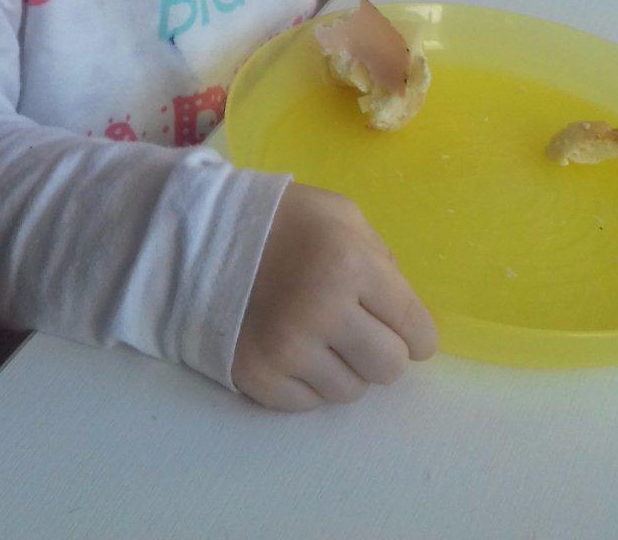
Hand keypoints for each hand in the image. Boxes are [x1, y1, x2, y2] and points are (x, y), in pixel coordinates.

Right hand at [231, 181, 437, 411]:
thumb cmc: (280, 221)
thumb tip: (405, 312)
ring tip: (320, 337)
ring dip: (344, 368)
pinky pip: (310, 403)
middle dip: (383, 352)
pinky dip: (308, 382)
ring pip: (351, 391)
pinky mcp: (262, 379)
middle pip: (389, 368)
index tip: (409, 336)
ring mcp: (290, 351)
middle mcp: (324, 312)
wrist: (199, 239)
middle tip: (361, 333)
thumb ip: (380, 257)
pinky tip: (293, 350)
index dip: (418, 336)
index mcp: (351, 264)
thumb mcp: (339, 215)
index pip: (414, 327)